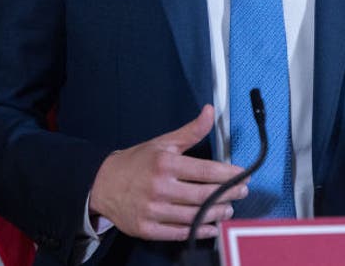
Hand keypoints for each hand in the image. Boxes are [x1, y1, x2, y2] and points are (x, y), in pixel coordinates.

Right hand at [89, 105, 246, 240]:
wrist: (102, 184)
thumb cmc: (136, 162)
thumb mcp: (163, 142)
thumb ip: (190, 131)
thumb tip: (210, 111)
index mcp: (165, 164)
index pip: (206, 171)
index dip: (228, 174)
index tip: (242, 175)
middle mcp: (159, 188)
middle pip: (203, 195)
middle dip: (228, 194)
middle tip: (241, 192)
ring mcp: (152, 211)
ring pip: (194, 216)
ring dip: (216, 214)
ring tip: (228, 209)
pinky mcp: (146, 229)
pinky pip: (179, 233)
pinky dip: (198, 231)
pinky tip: (211, 227)